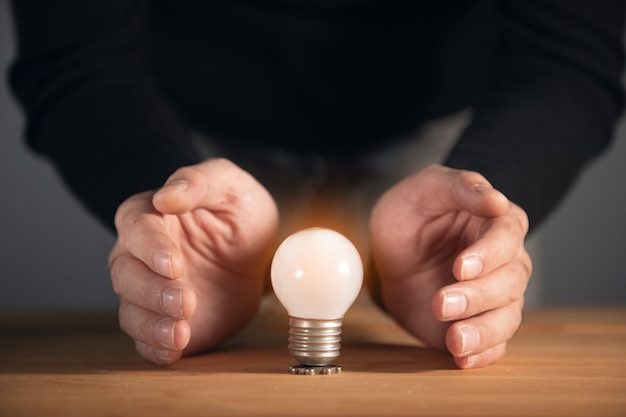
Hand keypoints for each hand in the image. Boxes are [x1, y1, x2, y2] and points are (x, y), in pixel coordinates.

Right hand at [109, 158, 277, 364]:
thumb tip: (166, 195)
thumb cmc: (238, 211)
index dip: (151, 249)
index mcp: (149, 217)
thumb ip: (198, 182)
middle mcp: (140, 257)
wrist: (258, 251)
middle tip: (186, 302)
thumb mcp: (229, 185)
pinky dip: (155, 349)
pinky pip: (146, 340)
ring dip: (151, 325)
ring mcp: (151, 292)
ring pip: (131, 312)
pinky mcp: (165, 321)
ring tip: (180, 334)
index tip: (174, 264)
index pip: (136, 230)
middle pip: (126, 275)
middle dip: (152, 292)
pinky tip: (173, 352)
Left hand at [369, 164, 530, 368]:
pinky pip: (494, 345)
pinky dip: (482, 354)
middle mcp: (504, 261)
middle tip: (440, 302)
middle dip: (477, 296)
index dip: (488, 254)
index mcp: (496, 222)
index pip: (507, 236)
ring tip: (454, 340)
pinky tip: (462, 358)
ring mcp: (493, 295)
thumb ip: (459, 187)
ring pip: (507, 317)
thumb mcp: (425, 189)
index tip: (460, 267)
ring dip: (483, 330)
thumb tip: (497, 200)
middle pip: (511, 281)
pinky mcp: (478, 323)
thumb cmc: (411, 213)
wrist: (391, 251)